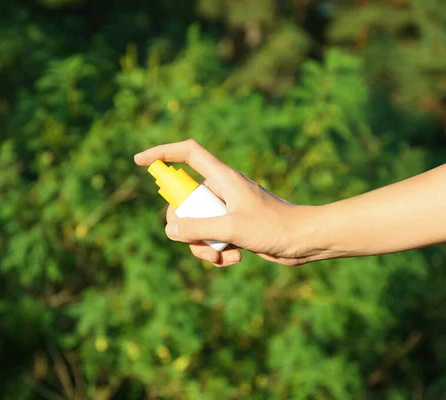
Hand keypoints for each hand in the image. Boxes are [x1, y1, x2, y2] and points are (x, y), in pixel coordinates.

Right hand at [134, 139, 328, 266]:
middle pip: (183, 201)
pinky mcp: (232, 227)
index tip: (139, 162)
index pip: (187, 154)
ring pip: (195, 225)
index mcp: (222, 178)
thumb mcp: (233, 228)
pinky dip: (216, 252)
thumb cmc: (275, 227)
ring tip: (222, 256)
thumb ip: (199, 228)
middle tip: (194, 241)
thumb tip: (171, 230)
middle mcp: (221, 191)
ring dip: (202, 247)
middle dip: (184, 227)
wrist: (305, 241)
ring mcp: (226, 209)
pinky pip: (210, 239)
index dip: (162, 153)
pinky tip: (234, 259)